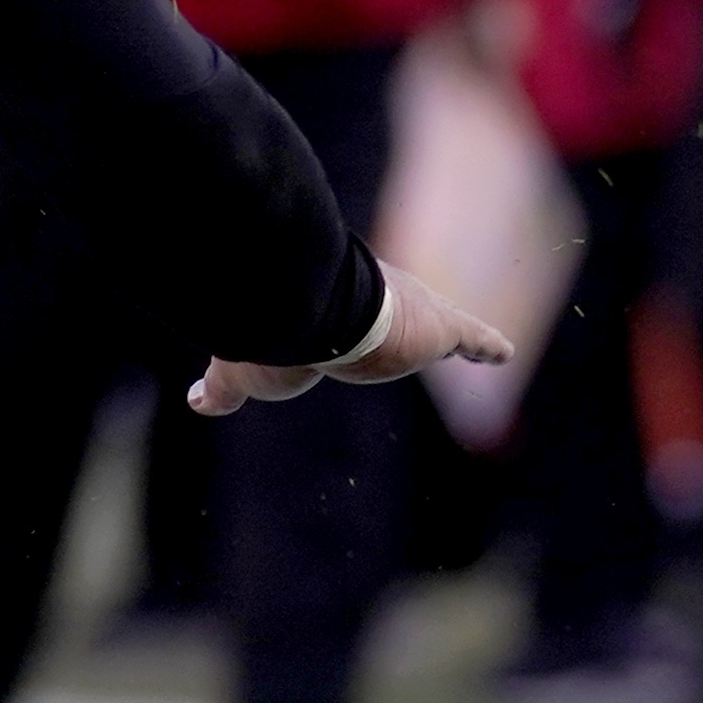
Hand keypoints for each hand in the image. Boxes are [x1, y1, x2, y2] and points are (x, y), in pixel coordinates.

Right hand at [188, 259, 514, 416]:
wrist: (307, 309)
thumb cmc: (272, 334)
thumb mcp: (243, 369)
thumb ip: (224, 386)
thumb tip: (197, 400)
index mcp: (329, 306)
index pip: (347, 316)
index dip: (353, 325)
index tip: (354, 332)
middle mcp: (374, 302)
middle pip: (393, 315)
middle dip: (401, 323)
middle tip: (408, 335)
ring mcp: (411, 316)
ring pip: (436, 324)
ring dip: (450, 335)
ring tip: (476, 345)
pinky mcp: (441, 329)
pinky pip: (470, 336)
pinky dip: (486, 345)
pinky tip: (504, 354)